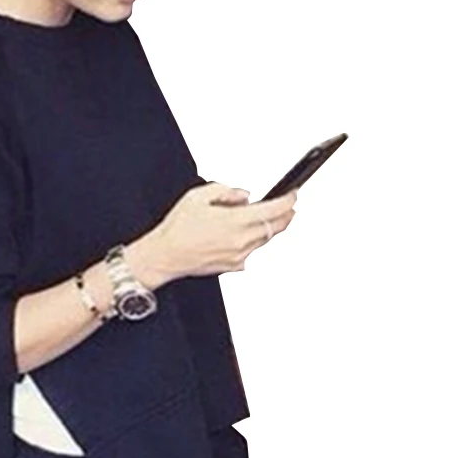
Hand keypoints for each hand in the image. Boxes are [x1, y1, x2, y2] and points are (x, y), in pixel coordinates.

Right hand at [147, 182, 298, 279]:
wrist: (164, 256)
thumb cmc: (176, 229)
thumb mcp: (198, 196)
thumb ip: (226, 191)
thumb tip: (244, 195)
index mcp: (234, 221)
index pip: (273, 210)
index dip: (287, 200)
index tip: (292, 194)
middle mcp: (240, 241)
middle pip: (276, 227)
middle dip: (286, 215)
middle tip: (289, 207)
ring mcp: (238, 256)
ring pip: (265, 240)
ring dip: (269, 228)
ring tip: (265, 218)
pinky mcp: (233, 267)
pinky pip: (251, 252)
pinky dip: (252, 242)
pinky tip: (242, 235)